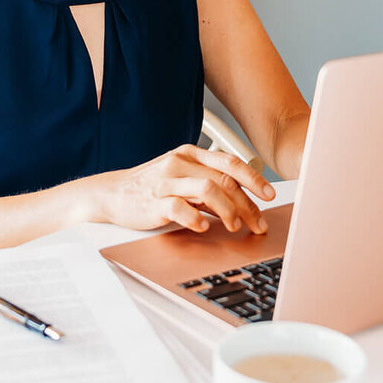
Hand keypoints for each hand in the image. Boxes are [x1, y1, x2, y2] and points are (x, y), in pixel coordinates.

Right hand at [90, 143, 276, 234]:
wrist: (112, 193)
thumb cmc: (151, 187)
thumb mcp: (182, 178)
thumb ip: (209, 185)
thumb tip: (242, 202)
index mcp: (190, 154)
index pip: (229, 162)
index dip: (254, 178)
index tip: (270, 194)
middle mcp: (180, 163)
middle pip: (224, 179)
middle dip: (247, 204)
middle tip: (258, 223)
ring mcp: (166, 181)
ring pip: (208, 190)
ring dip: (228, 211)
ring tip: (233, 226)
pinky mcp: (154, 201)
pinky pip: (180, 208)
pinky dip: (196, 219)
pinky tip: (203, 227)